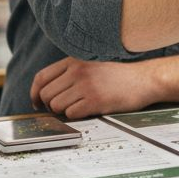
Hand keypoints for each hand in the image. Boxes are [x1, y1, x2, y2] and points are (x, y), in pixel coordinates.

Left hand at [30, 57, 163, 117]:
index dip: (34, 93)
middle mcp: (77, 72)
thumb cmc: (118, 76)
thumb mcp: (91, 66)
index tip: (37, 103)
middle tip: (64, 108)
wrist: (144, 80)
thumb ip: (70, 74)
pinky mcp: (95, 101)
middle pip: (46, 95)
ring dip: (65, 111)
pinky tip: (89, 110)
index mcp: (74, 61)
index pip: (41, 78)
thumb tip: (46, 94)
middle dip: (51, 105)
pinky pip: (71, 114)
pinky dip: (77, 116)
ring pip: (56, 106)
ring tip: (80, 107)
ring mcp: (86, 86)